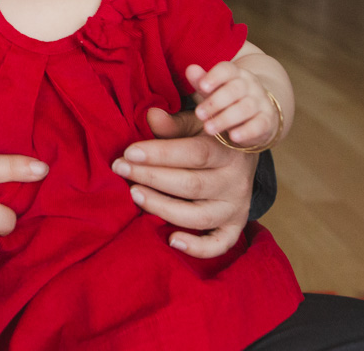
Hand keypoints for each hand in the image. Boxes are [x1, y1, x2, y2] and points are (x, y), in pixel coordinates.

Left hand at [111, 108, 256, 258]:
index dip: (159, 154)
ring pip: (199, 216)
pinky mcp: (235, 226)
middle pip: (191, 185)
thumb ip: (174, 123)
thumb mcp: (195, 123)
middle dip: (150, 177)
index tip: (128, 153)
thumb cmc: (209, 136)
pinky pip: (220, 244)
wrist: (243, 153)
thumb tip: (150, 115)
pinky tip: (171, 240)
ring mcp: (237, 207)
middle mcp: (236, 182)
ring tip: (134, 194)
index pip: (193, 154)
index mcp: (227, 151)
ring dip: (163, 207)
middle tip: (120, 169)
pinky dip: (198, 248)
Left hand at [187, 62, 278, 147]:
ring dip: (225, 119)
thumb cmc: (227, 100)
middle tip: (198, 114)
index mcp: (235, 74)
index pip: (227, 69)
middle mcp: (250, 86)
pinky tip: (233, 136)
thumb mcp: (212, 90)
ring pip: (245, 108)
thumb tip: (190, 69)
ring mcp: (261, 102)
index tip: (202, 86)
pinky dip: (247, 131)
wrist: (257, 114)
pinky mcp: (267, 121)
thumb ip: (201, 81)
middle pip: (235, 89)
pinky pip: (260, 124)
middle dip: (215, 102)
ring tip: (208, 128)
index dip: (215, 76)